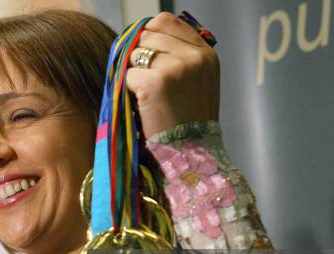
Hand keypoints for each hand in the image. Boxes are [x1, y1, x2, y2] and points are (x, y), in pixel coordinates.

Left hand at [126, 12, 219, 138]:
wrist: (192, 153)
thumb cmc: (190, 121)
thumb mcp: (199, 82)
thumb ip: (182, 56)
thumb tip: (145, 35)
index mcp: (206, 53)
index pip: (167, 20)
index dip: (149, 35)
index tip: (146, 54)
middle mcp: (193, 56)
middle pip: (146, 35)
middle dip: (138, 57)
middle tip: (144, 82)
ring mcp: (174, 67)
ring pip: (134, 55)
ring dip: (133, 74)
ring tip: (147, 96)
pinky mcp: (154, 83)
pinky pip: (127, 76)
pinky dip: (129, 91)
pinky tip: (143, 106)